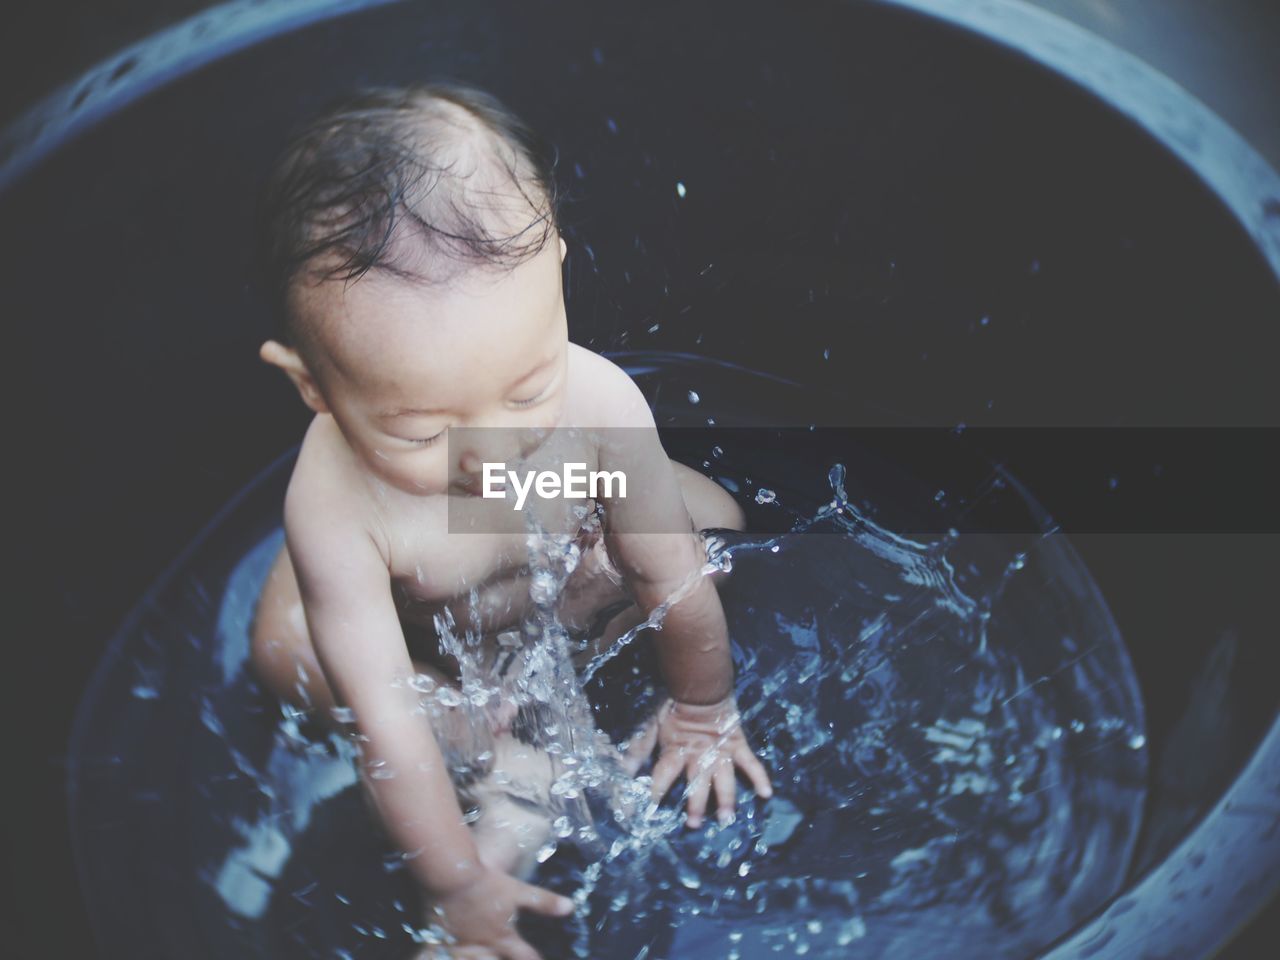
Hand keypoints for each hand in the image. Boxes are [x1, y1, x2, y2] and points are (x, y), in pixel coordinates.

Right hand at [416, 864, 573, 959]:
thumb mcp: (520, 891)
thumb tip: (571, 907)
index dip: (533, 959)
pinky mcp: (436, 939)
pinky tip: (425, 959)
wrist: (453, 875)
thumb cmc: (487, 882)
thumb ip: (545, 902)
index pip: (525, 955)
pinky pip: (430, 958)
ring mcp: (458, 946)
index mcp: (503, 937)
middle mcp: (481, 947)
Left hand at [625, 694, 773, 827]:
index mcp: (676, 751)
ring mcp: (720, 752)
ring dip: (725, 800)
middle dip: (695, 805)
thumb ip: (639, 747)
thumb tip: (623, 769)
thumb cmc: (673, 704)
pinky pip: (751, 763)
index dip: (656, 793)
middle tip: (694, 825)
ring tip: (727, 819)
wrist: (700, 682)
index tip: (650, 813)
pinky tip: (767, 794)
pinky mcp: (737, 744)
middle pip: (697, 785)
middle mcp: (699, 756)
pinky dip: (760, 777)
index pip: (663, 777)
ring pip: (724, 780)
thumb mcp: (651, 724)